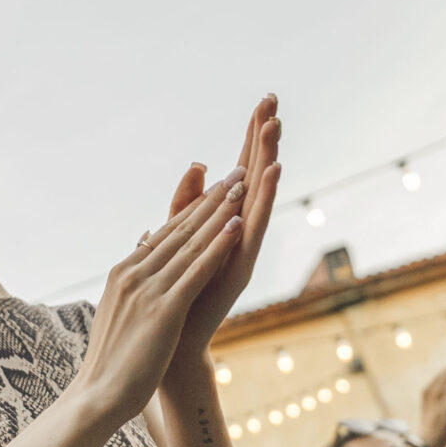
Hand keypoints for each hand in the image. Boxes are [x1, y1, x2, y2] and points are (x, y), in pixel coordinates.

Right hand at [71, 174, 248, 428]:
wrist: (97, 396)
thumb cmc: (110, 361)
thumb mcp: (118, 312)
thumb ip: (130, 281)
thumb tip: (140, 250)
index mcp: (122, 273)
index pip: (164, 233)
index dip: (193, 209)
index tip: (215, 188)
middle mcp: (132, 274)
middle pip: (179, 229)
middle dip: (211, 200)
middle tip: (237, 173)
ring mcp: (147, 290)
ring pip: (191, 243)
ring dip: (220, 212)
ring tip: (244, 187)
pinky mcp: (163, 310)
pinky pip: (197, 270)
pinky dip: (218, 246)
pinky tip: (237, 226)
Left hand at [161, 95, 281, 382]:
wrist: (171, 346)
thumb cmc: (173, 296)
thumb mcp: (175, 239)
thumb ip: (186, 202)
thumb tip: (198, 163)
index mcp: (222, 222)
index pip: (240, 170)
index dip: (250, 136)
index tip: (264, 100)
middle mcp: (238, 230)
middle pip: (254, 174)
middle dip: (263, 137)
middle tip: (273, 100)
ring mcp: (241, 247)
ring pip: (258, 195)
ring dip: (267, 159)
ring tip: (274, 126)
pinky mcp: (240, 265)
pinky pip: (255, 226)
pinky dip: (264, 198)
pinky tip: (274, 172)